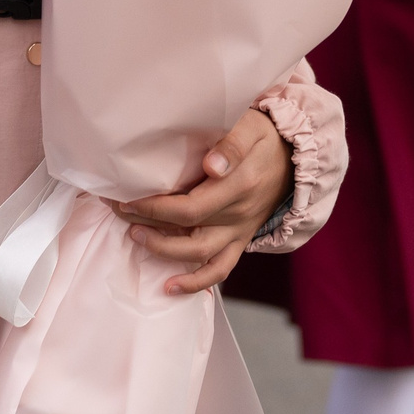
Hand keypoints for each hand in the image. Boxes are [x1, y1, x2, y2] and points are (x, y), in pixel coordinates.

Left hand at [115, 108, 292, 294]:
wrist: (295, 157)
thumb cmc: (264, 136)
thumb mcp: (251, 127)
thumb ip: (233, 144)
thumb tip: (212, 165)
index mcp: (238, 185)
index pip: (189, 206)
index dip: (154, 207)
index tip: (126, 197)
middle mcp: (238, 214)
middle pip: (188, 230)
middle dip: (148, 222)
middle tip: (118, 209)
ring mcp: (239, 231)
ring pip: (200, 255)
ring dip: (164, 251)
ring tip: (135, 237)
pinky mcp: (240, 240)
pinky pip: (220, 269)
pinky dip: (195, 282)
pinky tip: (169, 287)